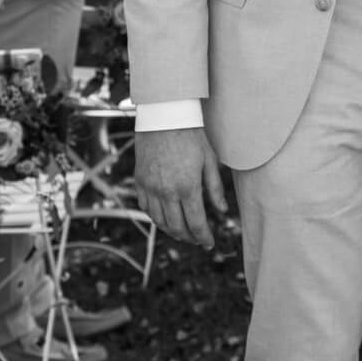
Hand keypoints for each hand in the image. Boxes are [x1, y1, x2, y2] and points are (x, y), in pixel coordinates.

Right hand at [136, 127, 228, 248]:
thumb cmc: (192, 136)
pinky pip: (145, 207)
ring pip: (159, 220)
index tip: (209, 244)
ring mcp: (150, 187)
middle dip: (189, 237)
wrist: (164, 117)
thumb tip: (222, 211)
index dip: (204, 237)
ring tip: (182, 232)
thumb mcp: (209, 160)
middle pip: (176, 227)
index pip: (196, 223)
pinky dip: (155, 217)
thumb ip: (215, 188)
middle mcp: (166, 191)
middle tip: (197, 240)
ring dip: (171, 230)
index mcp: (188, 187)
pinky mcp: (140, 181)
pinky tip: (164, 217)